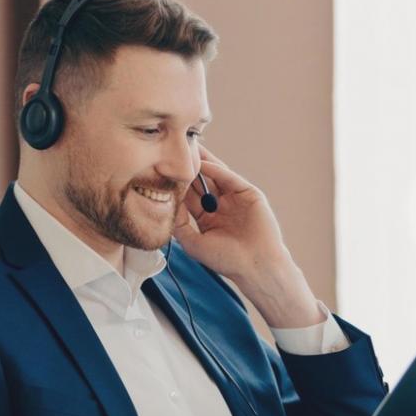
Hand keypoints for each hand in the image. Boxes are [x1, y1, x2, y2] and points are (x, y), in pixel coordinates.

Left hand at [171, 144, 296, 298]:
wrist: (256, 266)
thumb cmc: (227, 260)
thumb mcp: (194, 243)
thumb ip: (179, 224)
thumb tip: (167, 202)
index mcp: (208, 218)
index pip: (189, 196)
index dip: (176, 184)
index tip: (159, 172)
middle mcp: (221, 206)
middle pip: (200, 182)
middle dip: (187, 169)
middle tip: (170, 152)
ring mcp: (235, 199)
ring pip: (215, 175)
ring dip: (201, 162)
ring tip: (186, 149)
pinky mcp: (249, 194)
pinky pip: (230, 178)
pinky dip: (216, 170)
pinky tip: (202, 164)